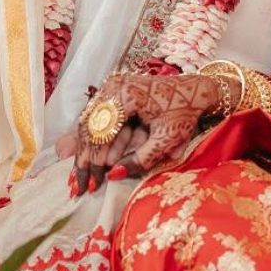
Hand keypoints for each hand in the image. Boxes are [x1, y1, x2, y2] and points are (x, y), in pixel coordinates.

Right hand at [71, 72, 219, 196]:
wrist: (194, 91)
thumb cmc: (184, 111)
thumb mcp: (167, 138)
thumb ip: (142, 158)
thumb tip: (113, 175)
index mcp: (128, 94)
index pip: (102, 132)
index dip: (95, 161)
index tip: (91, 184)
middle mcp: (115, 86)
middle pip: (90, 127)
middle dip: (84, 159)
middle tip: (77, 185)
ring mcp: (112, 86)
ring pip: (89, 123)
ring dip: (85, 152)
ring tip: (79, 176)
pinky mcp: (113, 91)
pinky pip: (97, 118)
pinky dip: (94, 139)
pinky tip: (89, 160)